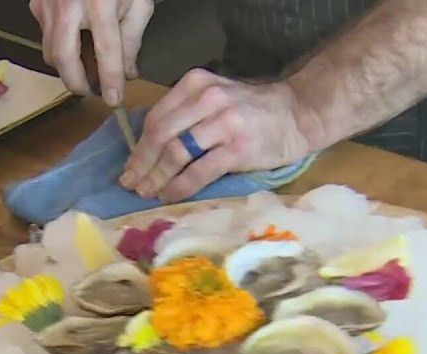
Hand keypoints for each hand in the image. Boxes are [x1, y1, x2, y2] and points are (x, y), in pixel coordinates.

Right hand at [29, 0, 154, 104]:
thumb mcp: (138, 2)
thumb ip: (132, 39)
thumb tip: (127, 72)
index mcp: (99, 4)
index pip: (105, 51)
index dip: (110, 80)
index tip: (113, 100)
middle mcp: (68, 6)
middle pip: (64, 58)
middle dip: (76, 82)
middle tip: (91, 91)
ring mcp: (47, 4)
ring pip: (51, 50)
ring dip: (68, 65)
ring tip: (86, 68)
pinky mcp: (37, 3)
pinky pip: (45, 35)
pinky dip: (60, 46)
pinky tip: (75, 42)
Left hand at [120, 69, 320, 202]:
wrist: (297, 115)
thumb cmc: (251, 112)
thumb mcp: (214, 100)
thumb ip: (185, 116)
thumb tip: (147, 152)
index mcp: (196, 84)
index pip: (156, 117)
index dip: (138, 147)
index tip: (129, 168)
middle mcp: (207, 99)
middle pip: (161, 135)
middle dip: (142, 164)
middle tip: (131, 185)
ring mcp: (223, 123)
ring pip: (176, 153)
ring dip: (157, 178)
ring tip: (148, 193)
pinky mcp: (237, 148)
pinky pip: (198, 172)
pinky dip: (179, 187)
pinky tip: (170, 196)